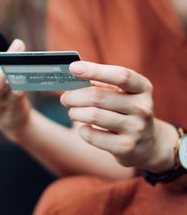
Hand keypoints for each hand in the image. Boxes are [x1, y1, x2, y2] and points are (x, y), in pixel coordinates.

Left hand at [60, 61, 177, 171]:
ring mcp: (136, 129)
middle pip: (98, 97)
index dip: (95, 70)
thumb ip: (101, 84)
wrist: (149, 144)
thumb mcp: (122, 93)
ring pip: (93, 115)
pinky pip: (92, 136)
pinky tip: (84, 127)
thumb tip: (74, 76)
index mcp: (142, 88)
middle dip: (74, 96)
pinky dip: (82, 130)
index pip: (120, 76)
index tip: (73, 67)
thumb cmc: (126, 110)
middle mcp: (142, 107)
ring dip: (75, 113)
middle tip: (65, 98)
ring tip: (72, 112)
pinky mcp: (126, 147)